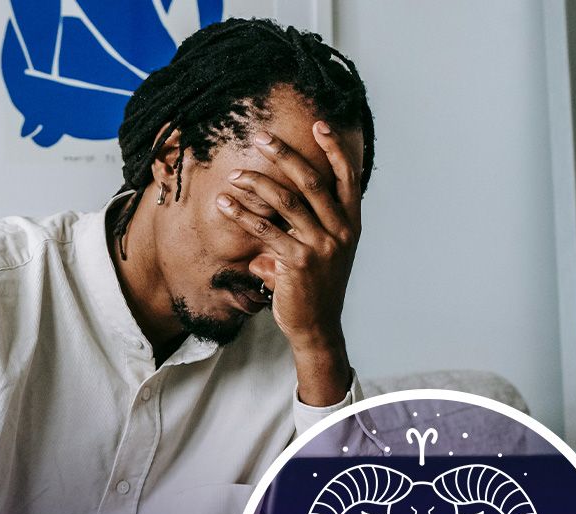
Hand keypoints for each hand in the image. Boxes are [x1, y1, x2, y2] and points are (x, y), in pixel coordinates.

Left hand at [215, 122, 361, 404]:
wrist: (316, 327)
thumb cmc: (315, 286)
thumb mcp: (323, 251)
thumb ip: (309, 226)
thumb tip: (281, 206)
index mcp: (351, 224)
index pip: (347, 177)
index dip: (335, 149)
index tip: (319, 124)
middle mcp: (341, 231)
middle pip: (312, 182)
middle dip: (286, 155)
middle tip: (262, 136)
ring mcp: (321, 246)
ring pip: (287, 202)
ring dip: (257, 183)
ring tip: (234, 175)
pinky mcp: (297, 262)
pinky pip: (266, 230)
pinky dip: (243, 214)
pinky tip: (225, 204)